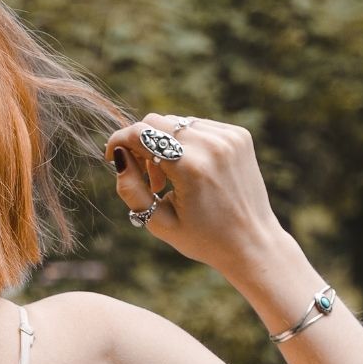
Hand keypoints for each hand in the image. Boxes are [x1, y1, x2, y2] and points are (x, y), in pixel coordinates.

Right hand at [103, 113, 285, 275]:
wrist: (252, 242)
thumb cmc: (202, 239)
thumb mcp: (158, 222)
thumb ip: (130, 189)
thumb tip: (118, 157)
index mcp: (191, 168)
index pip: (140, 134)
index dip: (118, 141)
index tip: (110, 156)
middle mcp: (212, 145)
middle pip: (155, 121)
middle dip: (140, 144)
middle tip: (147, 177)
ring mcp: (229, 137)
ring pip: (175, 122)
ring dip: (163, 144)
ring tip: (170, 179)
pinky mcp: (239, 135)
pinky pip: (197, 126)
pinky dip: (184, 143)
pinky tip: (189, 171)